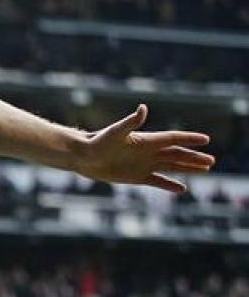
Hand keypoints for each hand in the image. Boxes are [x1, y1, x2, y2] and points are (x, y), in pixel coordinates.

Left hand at [75, 104, 213, 192]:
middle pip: (177, 154)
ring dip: (188, 168)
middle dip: (194, 157)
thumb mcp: (116, 132)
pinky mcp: (136, 177)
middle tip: (211, 160)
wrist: (84, 156)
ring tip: (205, 169)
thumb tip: (143, 108)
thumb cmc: (98, 142)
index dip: (189, 139)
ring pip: (171, 167)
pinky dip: (169, 185)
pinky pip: (158, 181)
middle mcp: (148, 152)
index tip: (206, 139)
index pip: (173, 139)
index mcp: (146, 140)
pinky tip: (182, 188)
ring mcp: (144, 165)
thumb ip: (131, 122)